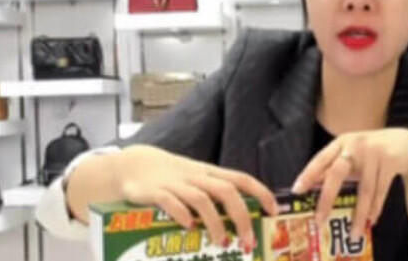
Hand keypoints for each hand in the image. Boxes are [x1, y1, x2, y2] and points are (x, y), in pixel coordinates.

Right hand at [111, 145, 278, 250]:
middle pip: (226, 191)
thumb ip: (214, 196)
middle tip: (248, 240)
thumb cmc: (171, 177)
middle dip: (241, 216)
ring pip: (201, 199)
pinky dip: (181, 215)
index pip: (241, 179)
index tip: (273, 211)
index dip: (261, 192)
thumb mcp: (196, 181)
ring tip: (222, 242)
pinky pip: (171, 202)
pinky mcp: (156, 192)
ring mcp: (176, 183)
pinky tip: (188, 228)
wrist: (134, 165)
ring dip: (215, 222)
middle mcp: (196, 177)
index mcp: (209, 173)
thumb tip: (240, 221)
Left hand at [291, 129, 407, 239]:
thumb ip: (335, 168)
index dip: (308, 174)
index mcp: (341, 142)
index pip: (320, 159)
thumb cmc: (370, 152)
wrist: (404, 142)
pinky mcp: (390, 161)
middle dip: (327, 199)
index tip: (297, 191)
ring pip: (364, 189)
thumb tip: (313, 189)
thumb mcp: (351, 154)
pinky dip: (375, 208)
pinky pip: (380, 190)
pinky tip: (370, 221)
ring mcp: (373, 152)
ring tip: (353, 234)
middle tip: (319, 221)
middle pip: (337, 174)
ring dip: (358, 214)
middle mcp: (355, 145)